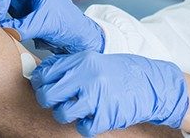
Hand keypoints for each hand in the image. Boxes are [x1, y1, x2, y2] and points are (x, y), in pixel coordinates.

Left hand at [31, 51, 188, 136]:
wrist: (149, 84)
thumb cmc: (117, 73)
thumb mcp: (93, 61)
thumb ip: (69, 66)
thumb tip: (40, 75)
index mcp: (82, 61)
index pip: (44, 74)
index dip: (40, 83)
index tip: (45, 86)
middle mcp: (87, 77)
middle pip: (47, 96)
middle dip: (48, 101)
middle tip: (59, 101)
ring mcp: (97, 97)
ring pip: (61, 114)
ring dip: (66, 115)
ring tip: (76, 110)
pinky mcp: (106, 115)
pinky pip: (82, 128)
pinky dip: (85, 125)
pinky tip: (92, 117)